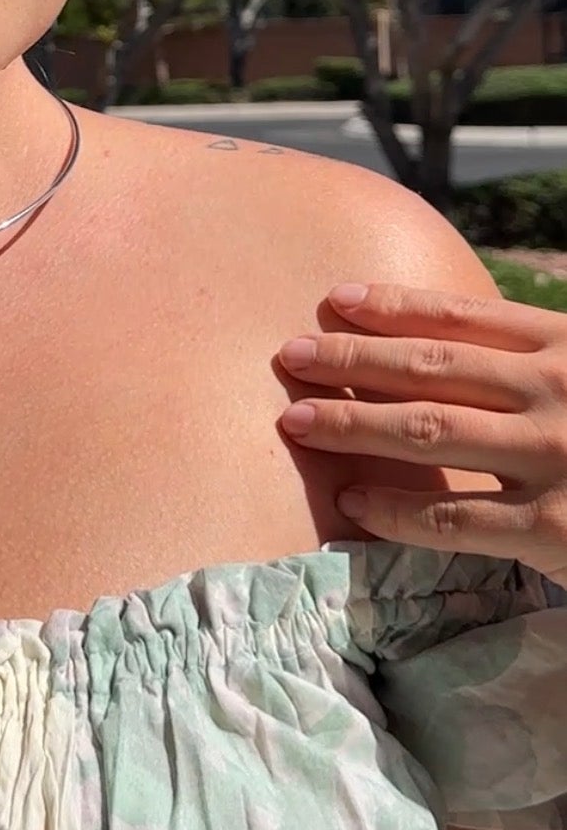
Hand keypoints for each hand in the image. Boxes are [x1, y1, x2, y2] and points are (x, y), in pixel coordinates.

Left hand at [278, 284, 566, 587]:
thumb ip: (545, 361)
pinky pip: (456, 518)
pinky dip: (396, 509)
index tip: (335, 299)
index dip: (393, 307)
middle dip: (353, 358)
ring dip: (352, 423)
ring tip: (296, 420)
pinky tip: (352, 504)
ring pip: (428, 432)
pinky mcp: (557, 530)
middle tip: (290, 357)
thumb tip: (469, 345)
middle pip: (431, 367)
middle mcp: (557, 392)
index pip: (465, 317)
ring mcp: (556, 458)